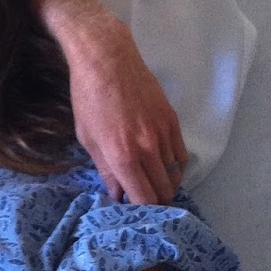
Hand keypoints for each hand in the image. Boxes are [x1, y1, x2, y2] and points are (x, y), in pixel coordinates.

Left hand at [69, 16, 186, 203]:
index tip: (134, 210)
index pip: (144, 199)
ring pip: (175, 175)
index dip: (141, 210)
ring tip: (151, 181)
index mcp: (123, 156)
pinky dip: (174, 165)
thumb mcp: (88, 138)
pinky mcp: (173, 121)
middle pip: (163, 191)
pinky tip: (161, 164)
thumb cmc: (89, 98)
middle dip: (153, 200)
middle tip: (142, 197)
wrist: (108, 60)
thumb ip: (106, 170)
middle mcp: (148, 149)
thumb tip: (118, 194)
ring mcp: (164, 134)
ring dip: (165, 183)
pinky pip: (181, 155)